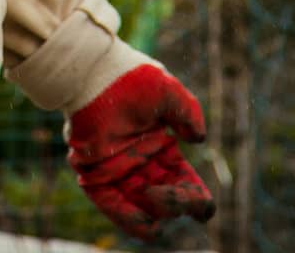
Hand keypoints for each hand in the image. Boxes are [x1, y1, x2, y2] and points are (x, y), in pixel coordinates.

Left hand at [66, 64, 214, 243]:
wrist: (94, 73)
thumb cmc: (131, 78)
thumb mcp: (169, 91)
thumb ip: (189, 112)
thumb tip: (198, 139)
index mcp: (162, 148)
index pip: (186, 185)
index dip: (197, 200)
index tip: (201, 200)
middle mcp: (142, 164)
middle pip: (169, 204)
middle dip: (177, 205)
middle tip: (171, 194)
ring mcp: (119, 172)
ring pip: (144, 212)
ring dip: (156, 211)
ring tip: (151, 194)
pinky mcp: (95, 176)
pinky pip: (113, 207)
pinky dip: (130, 219)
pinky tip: (146, 221)